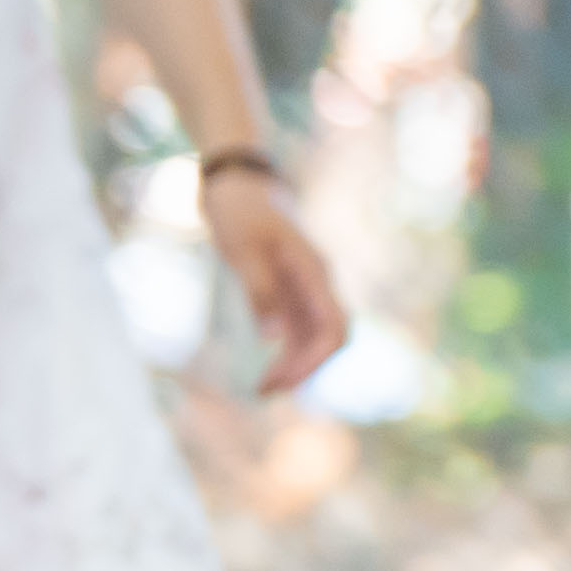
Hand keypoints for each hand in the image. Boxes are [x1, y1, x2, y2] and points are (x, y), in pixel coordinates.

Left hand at [207, 165, 351, 393]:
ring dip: (294, 363)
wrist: (235, 180)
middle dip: (304, 369)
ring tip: (262, 388)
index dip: (316, 361)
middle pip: (329, 337)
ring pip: (313, 335)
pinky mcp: (289, 285)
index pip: (334, 328)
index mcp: (314, 271)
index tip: (285, 382)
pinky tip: (267, 365)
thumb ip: (260, 290)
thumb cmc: (239, 209)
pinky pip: (298, 325)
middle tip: (264, 390)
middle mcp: (317, 281)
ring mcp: (305, 284)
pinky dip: (286, 348)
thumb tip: (274, 337)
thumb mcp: (243, 248)